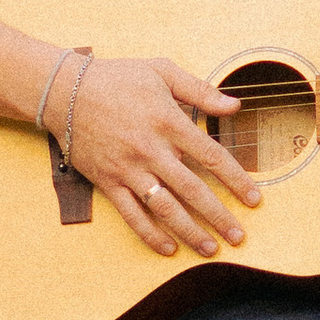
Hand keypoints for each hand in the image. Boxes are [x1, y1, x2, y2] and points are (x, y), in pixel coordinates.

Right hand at [63, 54, 262, 260]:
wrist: (65, 91)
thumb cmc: (117, 78)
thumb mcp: (162, 72)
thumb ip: (200, 90)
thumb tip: (235, 105)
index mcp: (168, 121)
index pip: (211, 156)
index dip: (236, 180)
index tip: (255, 198)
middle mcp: (151, 149)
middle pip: (193, 190)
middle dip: (220, 216)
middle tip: (239, 236)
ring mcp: (128, 169)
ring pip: (165, 208)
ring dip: (190, 232)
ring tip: (210, 248)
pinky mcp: (108, 182)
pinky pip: (132, 214)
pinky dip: (150, 234)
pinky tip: (168, 248)